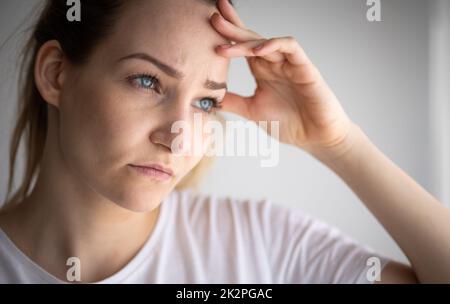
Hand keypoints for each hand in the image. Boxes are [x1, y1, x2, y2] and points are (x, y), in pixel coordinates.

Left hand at [211, 0, 354, 153]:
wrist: (314, 137)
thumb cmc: (289, 123)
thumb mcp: (252, 111)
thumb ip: (233, 101)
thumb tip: (208, 96)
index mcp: (262, 71)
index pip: (243, 46)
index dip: (229, 32)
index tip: (211, 21)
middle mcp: (274, 63)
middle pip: (251, 38)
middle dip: (233, 27)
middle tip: (213, 17)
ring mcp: (289, 64)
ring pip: (266, 41)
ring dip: (246, 40)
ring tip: (226, 40)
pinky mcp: (305, 67)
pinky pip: (290, 47)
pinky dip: (274, 44)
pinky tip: (257, 49)